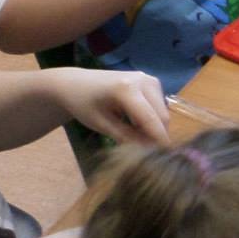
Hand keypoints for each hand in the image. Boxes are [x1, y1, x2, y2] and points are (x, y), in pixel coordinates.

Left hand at [50, 69, 169, 144]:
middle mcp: (143, 80)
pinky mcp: (150, 81)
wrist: (75, 83)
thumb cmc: (82, 104)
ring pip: (163, 111)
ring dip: (155, 126)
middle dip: (158, 134)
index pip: (150, 119)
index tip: (164, 158)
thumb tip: (149, 152)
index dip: (159, 140)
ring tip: (137, 136)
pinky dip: (152, 117)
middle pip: (162, 115)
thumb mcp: (101, 124)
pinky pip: (159, 105)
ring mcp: (148, 79)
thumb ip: (126, 137)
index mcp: (127, 89)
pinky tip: (136, 123)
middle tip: (147, 152)